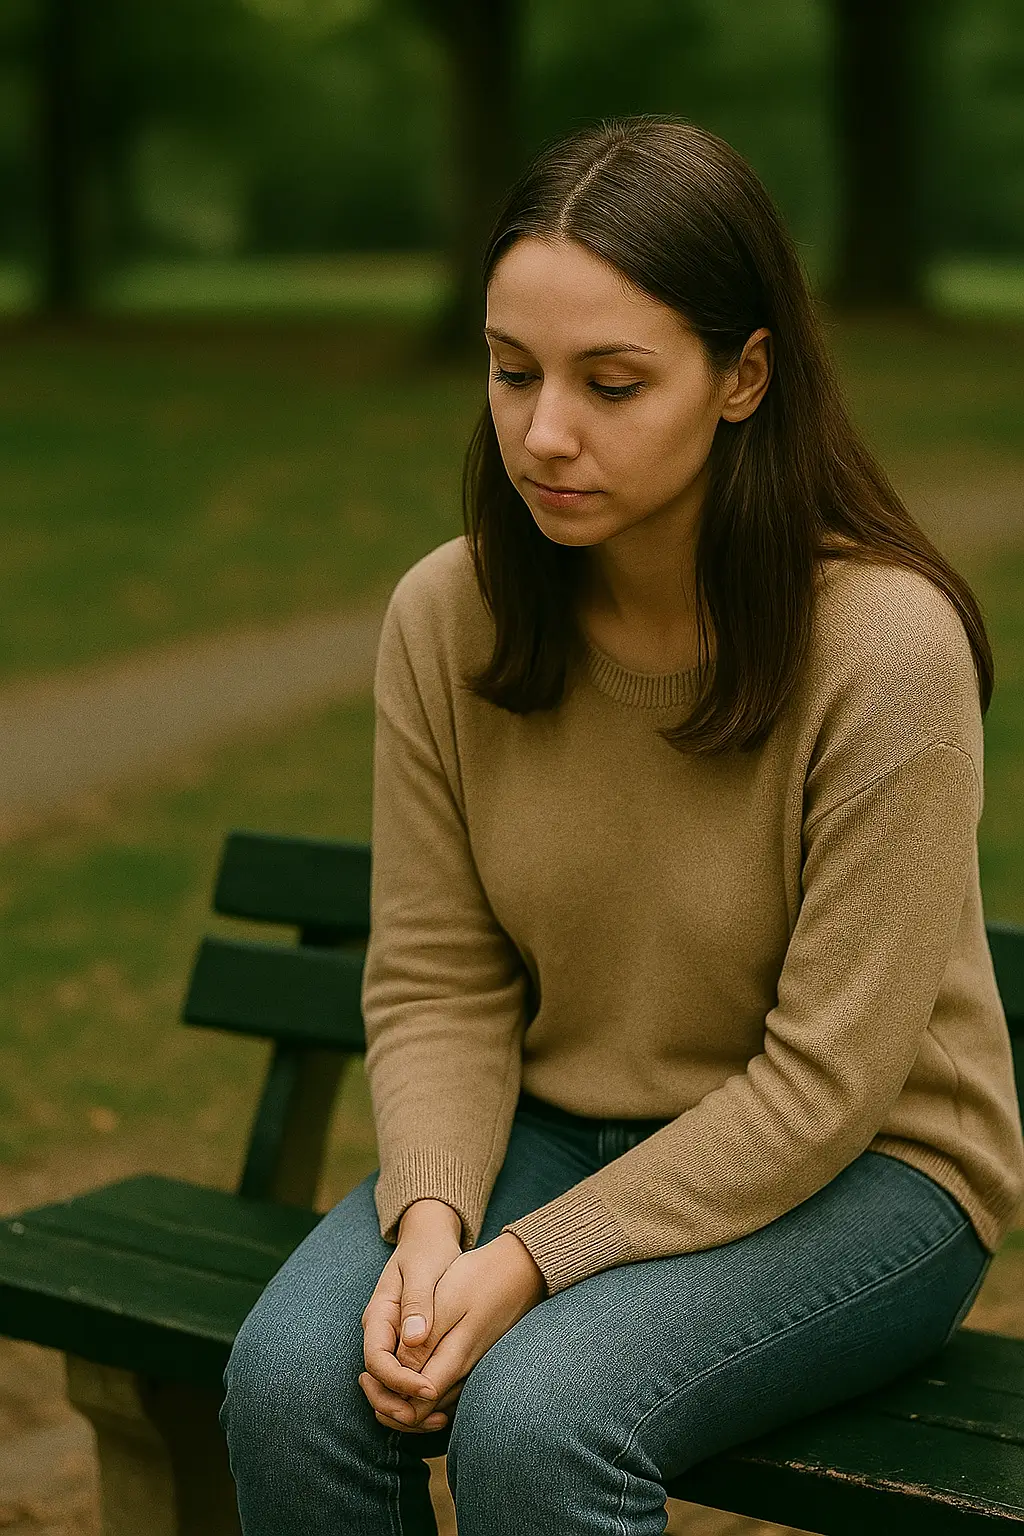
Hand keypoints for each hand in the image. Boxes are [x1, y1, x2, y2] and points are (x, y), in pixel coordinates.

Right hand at [360, 1200, 463, 1434]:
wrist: (429, 1238)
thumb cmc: (428, 1250)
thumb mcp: (424, 1270)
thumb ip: (418, 1301)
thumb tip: (415, 1338)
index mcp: (378, 1315)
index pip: (376, 1360)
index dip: (399, 1381)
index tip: (428, 1390)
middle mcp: (381, 1332)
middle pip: (378, 1381)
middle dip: (399, 1405)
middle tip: (433, 1418)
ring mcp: (392, 1340)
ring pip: (391, 1385)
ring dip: (410, 1406)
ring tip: (441, 1419)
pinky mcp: (408, 1345)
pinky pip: (407, 1376)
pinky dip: (419, 1394)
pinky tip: (445, 1403)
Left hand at [362, 1232, 547, 1433]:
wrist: (520, 1269)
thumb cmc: (481, 1279)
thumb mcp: (448, 1299)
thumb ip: (425, 1337)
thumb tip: (400, 1366)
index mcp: (454, 1359)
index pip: (415, 1403)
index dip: (387, 1399)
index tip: (366, 1378)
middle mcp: (463, 1372)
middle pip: (422, 1411)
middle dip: (389, 1405)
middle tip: (365, 1382)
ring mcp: (471, 1368)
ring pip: (432, 1403)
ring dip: (402, 1399)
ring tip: (377, 1379)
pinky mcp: (473, 1359)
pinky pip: (444, 1388)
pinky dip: (420, 1390)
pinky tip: (406, 1371)